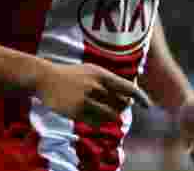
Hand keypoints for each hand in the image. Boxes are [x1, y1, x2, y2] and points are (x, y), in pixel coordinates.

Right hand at [34, 61, 151, 126]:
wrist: (45, 78)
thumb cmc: (71, 75)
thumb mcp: (91, 70)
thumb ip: (109, 81)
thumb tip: (129, 96)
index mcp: (101, 74)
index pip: (128, 88)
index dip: (140, 98)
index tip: (148, 106)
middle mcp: (95, 86)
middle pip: (121, 104)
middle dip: (122, 108)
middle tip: (117, 107)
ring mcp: (85, 99)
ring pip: (110, 115)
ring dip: (111, 116)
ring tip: (104, 111)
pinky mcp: (76, 111)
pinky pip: (96, 122)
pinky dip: (98, 122)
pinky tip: (92, 116)